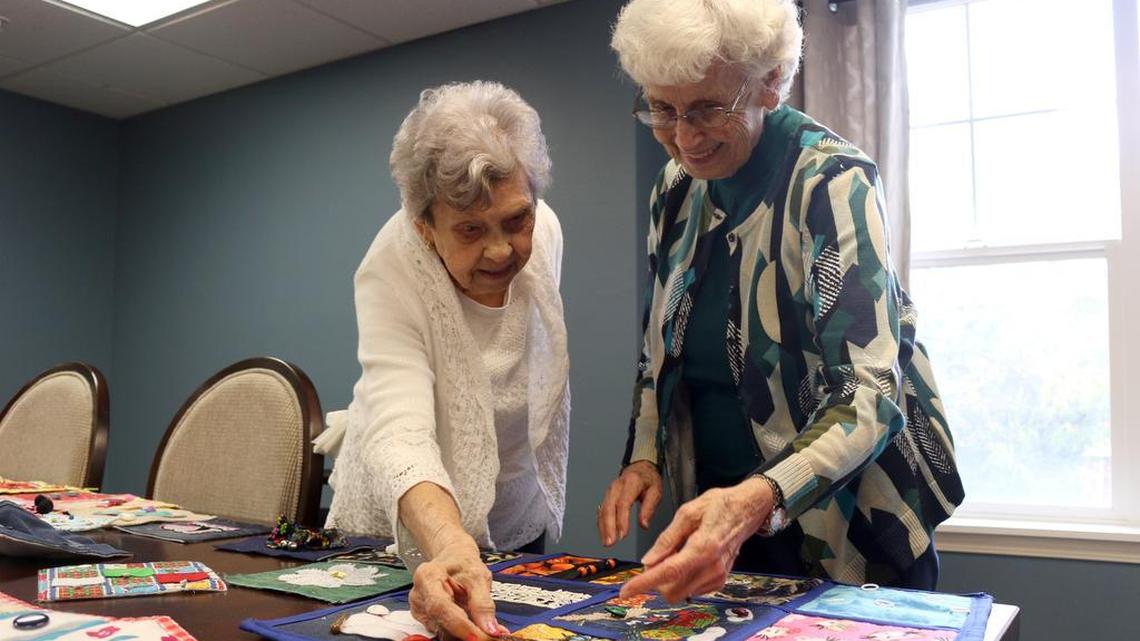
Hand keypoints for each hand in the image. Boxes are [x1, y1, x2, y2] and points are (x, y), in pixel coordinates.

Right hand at [408, 537, 509, 640]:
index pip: (440, 607)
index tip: (479, 636)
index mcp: (427, 577)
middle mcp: (419, 596)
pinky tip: (473, 627)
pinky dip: (460, 633)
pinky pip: (443, 632)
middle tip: (490, 634)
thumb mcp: (478, 576)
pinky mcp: (425, 620)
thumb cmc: (463, 564)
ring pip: (442, 632)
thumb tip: (491, 629)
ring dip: (464, 633)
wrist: (453, 558)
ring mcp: (419, 610)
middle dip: (466, 632)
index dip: (460, 625)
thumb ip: (483, 603)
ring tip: (484, 627)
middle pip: (440, 623)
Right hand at [597, 460, 662, 546]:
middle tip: (610, 542)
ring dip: (603, 527)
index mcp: (631, 482)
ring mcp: (610, 491)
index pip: (623, 503)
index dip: (622, 520)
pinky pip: (602, 511)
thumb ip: (649, 508)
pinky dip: (602, 523)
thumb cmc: (649, 480)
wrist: (641, 468)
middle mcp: (617, 486)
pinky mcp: (607, 496)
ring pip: (603, 510)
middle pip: (609, 507)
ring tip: (607, 542)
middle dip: (608, 527)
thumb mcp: (655, 491)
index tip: (623, 535)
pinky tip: (604, 534)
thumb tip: (644, 525)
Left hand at [620, 476, 774, 601]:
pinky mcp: (720, 580)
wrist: (746, 510)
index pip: (668, 572)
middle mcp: (712, 567)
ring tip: (679, 551)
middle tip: (658, 556)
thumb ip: (666, 539)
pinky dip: (683, 578)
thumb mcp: (687, 512)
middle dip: (657, 579)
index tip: (626, 591)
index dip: (643, 583)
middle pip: (671, 590)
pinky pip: (692, 589)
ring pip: (681, 592)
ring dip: (671, 579)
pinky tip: (689, 558)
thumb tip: (648, 561)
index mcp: (702, 548)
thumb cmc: (718, 506)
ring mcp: (718, 576)